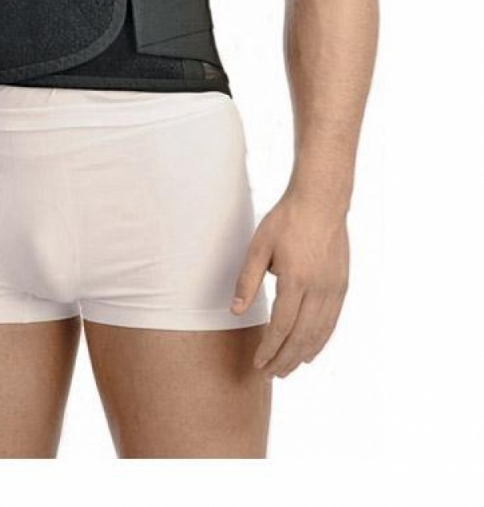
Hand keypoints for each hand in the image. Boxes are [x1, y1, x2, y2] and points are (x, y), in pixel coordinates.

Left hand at [230, 194, 348, 379]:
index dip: (269, 349)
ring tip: (287, 370)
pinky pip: (332, 322)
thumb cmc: (286, 220)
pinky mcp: (342, 286)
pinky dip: (320, 341)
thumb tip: (237, 310)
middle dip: (284, 360)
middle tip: (270, 376)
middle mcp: (319, 289)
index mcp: (296, 279)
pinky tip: (310, 352)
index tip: (257, 364)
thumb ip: (247, 280)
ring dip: (302, 355)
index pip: (281, 326)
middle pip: (301, 336)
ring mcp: (334, 289)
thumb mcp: (258, 246)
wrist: (321, 202)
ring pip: (319, 333)